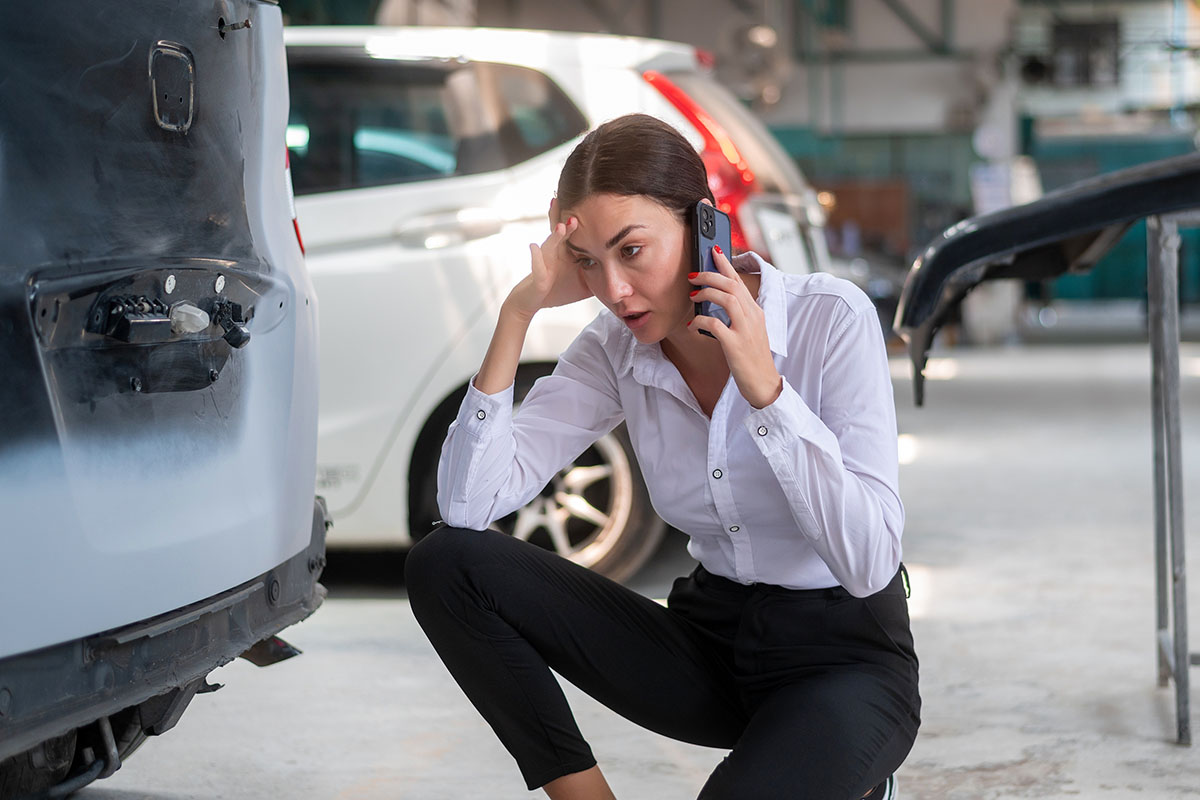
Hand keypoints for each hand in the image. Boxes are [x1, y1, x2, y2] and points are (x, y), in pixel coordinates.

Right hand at [507, 216, 591, 318]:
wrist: (534, 300)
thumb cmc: (558, 288)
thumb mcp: (585, 283)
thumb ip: (601, 276)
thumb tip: (625, 275)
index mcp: (568, 252)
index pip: (576, 234)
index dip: (583, 221)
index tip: (594, 206)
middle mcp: (556, 252)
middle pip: (563, 233)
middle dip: (571, 223)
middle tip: (581, 213)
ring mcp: (545, 261)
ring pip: (550, 245)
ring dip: (556, 235)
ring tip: (562, 227)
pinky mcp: (538, 274)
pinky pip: (536, 266)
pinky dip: (535, 256)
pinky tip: (533, 246)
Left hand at [689, 248, 782, 408]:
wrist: (764, 384)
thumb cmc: (752, 358)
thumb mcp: (749, 331)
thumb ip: (737, 314)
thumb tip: (714, 300)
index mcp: (756, 311)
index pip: (740, 281)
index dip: (726, 264)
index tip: (714, 251)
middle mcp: (753, 317)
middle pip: (733, 285)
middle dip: (711, 275)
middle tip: (693, 275)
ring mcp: (746, 330)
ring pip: (727, 299)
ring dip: (707, 293)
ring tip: (693, 295)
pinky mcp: (736, 345)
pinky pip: (715, 325)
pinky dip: (701, 321)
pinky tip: (692, 325)